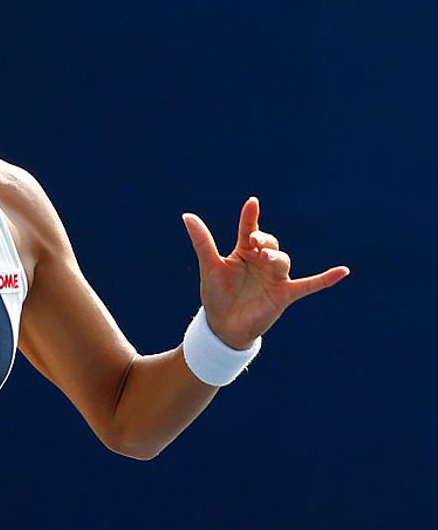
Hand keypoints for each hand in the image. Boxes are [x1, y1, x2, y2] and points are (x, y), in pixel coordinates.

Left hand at [182, 196, 348, 348]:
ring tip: (266, 257)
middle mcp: (261, 262)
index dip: (250, 217)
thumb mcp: (209, 266)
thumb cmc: (216, 294)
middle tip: (255, 243)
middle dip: (265, 240)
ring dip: (277, 257)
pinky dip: (325, 279)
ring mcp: (275, 278)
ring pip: (283, 260)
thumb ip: (202, 241)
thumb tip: (187, 215)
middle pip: (270, 243)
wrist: (222, 326)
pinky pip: (310, 285)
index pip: (249, 230)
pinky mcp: (285, 294)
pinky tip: (343, 271)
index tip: (252, 203)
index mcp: (243, 252)